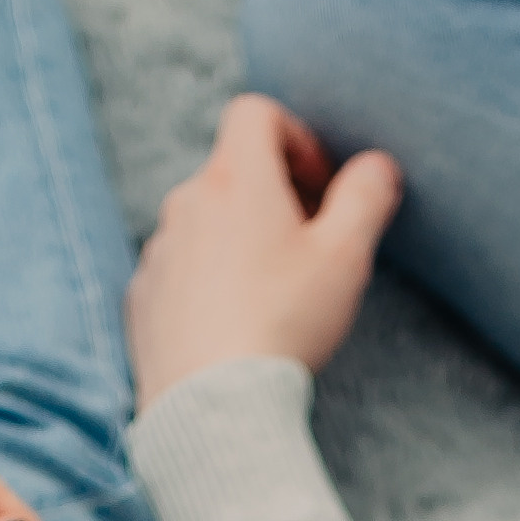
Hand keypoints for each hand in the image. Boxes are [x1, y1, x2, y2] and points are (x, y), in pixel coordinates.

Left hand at [125, 94, 402, 411]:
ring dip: (239, 238)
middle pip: (231, 171)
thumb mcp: (346, 256)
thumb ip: (366, 197)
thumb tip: (377, 167)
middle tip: (310, 244)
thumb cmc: (284, 324)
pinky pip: (179, 270)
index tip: (321, 186)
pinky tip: (235, 323)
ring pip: (204, 222)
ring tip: (273, 291)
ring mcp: (158, 251)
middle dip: (274, 194)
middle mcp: (185, 202)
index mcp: (235, 178)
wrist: (212, 406)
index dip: (296, 137)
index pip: (256, 114)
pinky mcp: (142, 298)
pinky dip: (207, 279)